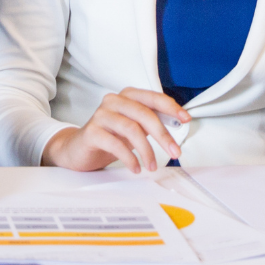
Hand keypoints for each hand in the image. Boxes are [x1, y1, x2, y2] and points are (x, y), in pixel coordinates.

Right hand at [42, 89, 190, 172]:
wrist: (78, 149)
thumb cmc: (110, 137)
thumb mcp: (134, 128)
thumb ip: (151, 124)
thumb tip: (177, 126)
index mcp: (127, 96)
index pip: (153, 98)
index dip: (171, 107)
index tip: (185, 119)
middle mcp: (113, 101)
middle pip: (144, 114)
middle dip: (163, 134)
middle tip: (175, 152)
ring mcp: (101, 115)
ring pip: (131, 129)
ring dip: (147, 150)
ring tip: (152, 166)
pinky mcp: (92, 132)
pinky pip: (115, 144)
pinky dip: (129, 158)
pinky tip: (136, 167)